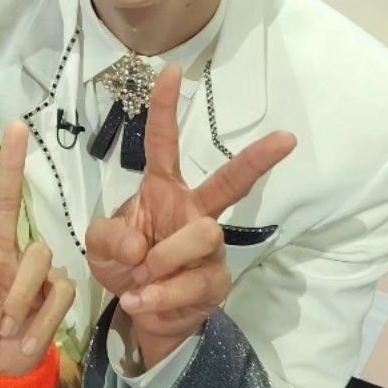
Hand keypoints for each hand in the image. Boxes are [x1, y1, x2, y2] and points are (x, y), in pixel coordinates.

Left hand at [0, 121, 75, 377]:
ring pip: (38, 255)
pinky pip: (60, 293)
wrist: (0, 376)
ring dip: (22, 298)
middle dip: (12, 166)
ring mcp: (30, 270)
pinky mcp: (56, 290)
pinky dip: (41, 322)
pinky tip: (25, 343)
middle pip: (9, 202)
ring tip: (7, 332)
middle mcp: (1, 252)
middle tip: (16, 126)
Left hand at [83, 67, 295, 360]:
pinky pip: (194, 283)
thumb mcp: (101, 248)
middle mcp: (194, 212)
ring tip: (140, 280)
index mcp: (164, 191)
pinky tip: (143, 302)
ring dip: (165, 260)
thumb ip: (108, 238)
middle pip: (230, 182)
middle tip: (286, 138)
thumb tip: (139, 245)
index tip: (171, 71)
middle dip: (258, 159)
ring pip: (204, 237)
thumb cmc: (125, 266)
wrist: (142, 316)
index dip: (165, 108)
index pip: (164, 144)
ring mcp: (210, 249)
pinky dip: (161, 296)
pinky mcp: (216, 282)